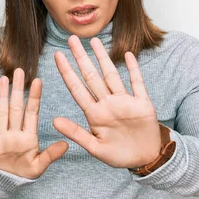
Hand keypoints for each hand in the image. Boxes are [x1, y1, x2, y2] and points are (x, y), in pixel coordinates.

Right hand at [0, 68, 68, 178]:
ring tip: (3, 79)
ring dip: (2, 96)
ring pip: (1, 112)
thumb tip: (66, 144)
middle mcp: (14, 132)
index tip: (38, 81)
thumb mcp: (39, 166)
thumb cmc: (23, 173)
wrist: (3, 184)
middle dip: (18, 89)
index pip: (32, 112)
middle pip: (16, 107)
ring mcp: (0, 136)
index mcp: (28, 136)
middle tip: (19, 71)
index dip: (34, 97)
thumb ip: (51, 155)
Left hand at [52, 35, 161, 168]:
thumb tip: (54, 121)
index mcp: (95, 115)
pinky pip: (137, 84)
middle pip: (92, 76)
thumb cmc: (119, 155)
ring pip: (112, 75)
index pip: (77, 89)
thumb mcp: (95, 148)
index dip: (67, 72)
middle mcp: (108, 104)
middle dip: (81, 58)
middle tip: (71, 39)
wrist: (145, 159)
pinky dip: (134, 70)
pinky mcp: (142, 103)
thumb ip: (76, 133)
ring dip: (104, 58)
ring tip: (94, 41)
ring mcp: (125, 102)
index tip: (57, 56)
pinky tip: (128, 55)